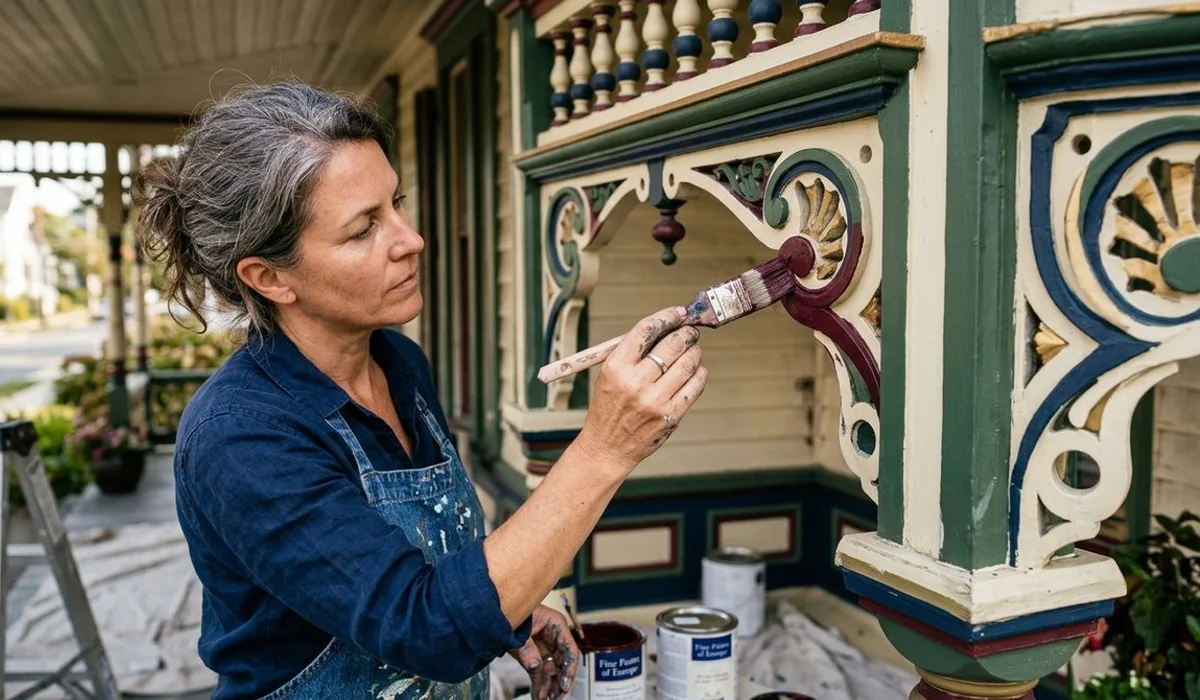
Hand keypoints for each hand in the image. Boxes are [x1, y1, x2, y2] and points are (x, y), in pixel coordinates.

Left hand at [509, 605, 580, 699]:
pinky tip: (538, 696)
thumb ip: (527, 649)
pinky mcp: (535, 655)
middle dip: (560, 683)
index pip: (570, 650)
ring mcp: (545, 647)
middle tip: (556, 698)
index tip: (564, 685)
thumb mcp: (518, 630)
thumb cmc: (509, 611)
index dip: (569, 669)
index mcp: (556, 625)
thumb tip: (536, 668)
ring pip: (552, 671)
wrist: (495, 612)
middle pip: (563, 663)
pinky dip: (539, 684)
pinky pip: (540, 672)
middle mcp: (554, 637)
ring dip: (549, 687)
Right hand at [575, 306, 707, 473]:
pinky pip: (695, 386)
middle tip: (690, 332)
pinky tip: (696, 370)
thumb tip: (666, 328)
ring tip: (693, 350)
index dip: (667, 316)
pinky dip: (700, 373)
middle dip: (686, 333)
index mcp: (616, 367)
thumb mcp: (608, 375)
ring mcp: (654, 400)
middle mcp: (635, 382)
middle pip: (672, 344)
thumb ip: (633, 353)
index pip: (646, 330)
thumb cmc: (608, 407)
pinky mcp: (670, 415)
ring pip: (688, 363)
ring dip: (695, 352)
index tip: (678, 313)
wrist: (607, 447)